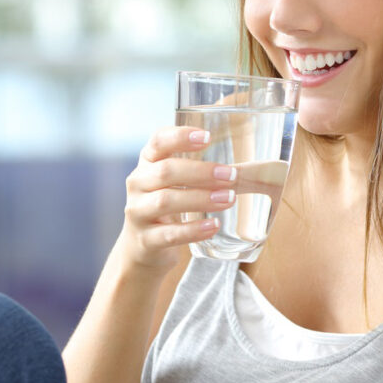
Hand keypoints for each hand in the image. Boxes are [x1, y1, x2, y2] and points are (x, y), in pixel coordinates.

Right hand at [118, 126, 238, 273]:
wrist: (141, 246)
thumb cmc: (166, 204)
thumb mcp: (173, 182)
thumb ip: (197, 170)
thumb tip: (246, 169)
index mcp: (147, 162)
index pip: (158, 141)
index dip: (180, 137)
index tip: (207, 137)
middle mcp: (137, 184)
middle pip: (165, 171)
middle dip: (201, 172)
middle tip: (231, 175)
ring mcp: (137, 212)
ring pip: (165, 201)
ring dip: (200, 198)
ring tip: (228, 199)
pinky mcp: (144, 240)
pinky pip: (170, 234)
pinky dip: (194, 229)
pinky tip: (214, 225)